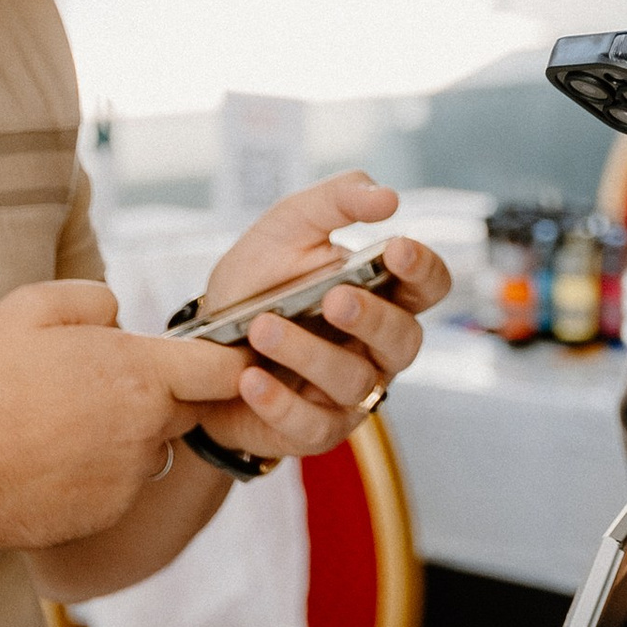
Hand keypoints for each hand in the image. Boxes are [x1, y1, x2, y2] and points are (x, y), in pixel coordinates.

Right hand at [0, 278, 248, 556]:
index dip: (229, 358)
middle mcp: (149, 428)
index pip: (224, 368)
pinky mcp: (110, 512)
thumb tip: (117, 317)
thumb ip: (93, 299)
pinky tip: (51, 458)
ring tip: (62, 422)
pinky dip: (98, 471)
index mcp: (141, 373)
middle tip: (104, 382)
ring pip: (150, 446)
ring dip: (126, 433)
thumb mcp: (30, 307)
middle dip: (165, 391)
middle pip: (189, 406)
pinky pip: (120, 483)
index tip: (219, 354)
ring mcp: (131, 476)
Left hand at [190, 169, 450, 470]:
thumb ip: (336, 201)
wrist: (197, 344)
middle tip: (333, 298)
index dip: (423, 269)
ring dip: (308, 353)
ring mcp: (350, 393)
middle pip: (405, 340)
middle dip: (372, 318)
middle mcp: (376, 346)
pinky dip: (280, 403)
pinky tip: (250, 378)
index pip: (429, 285)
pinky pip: (313, 425)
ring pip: (354, 381)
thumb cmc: (258, 281)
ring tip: (263, 327)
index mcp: (383, 293)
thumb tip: (389, 197)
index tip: (395, 248)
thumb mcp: (287, 227)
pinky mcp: (316, 430)